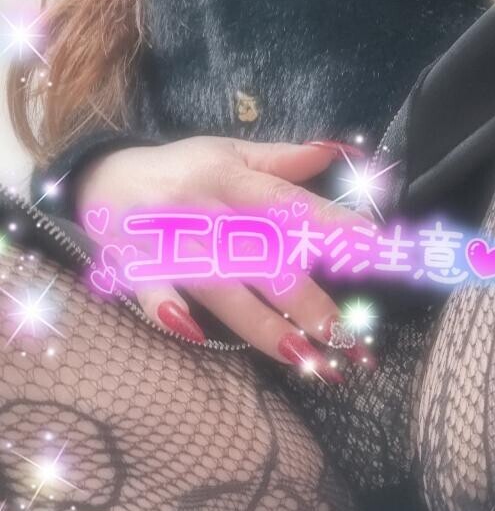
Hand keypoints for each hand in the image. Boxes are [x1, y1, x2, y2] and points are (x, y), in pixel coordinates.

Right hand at [77, 136, 374, 379]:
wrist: (103, 178)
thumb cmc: (180, 168)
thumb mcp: (230, 151)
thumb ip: (287, 158)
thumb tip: (345, 152)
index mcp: (231, 178)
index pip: (290, 205)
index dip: (332, 226)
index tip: (375, 249)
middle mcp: (204, 210)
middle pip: (261, 258)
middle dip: (307, 298)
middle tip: (348, 334)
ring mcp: (169, 241)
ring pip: (220, 286)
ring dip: (262, 325)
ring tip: (307, 359)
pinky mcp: (136, 267)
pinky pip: (151, 291)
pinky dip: (168, 309)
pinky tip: (195, 334)